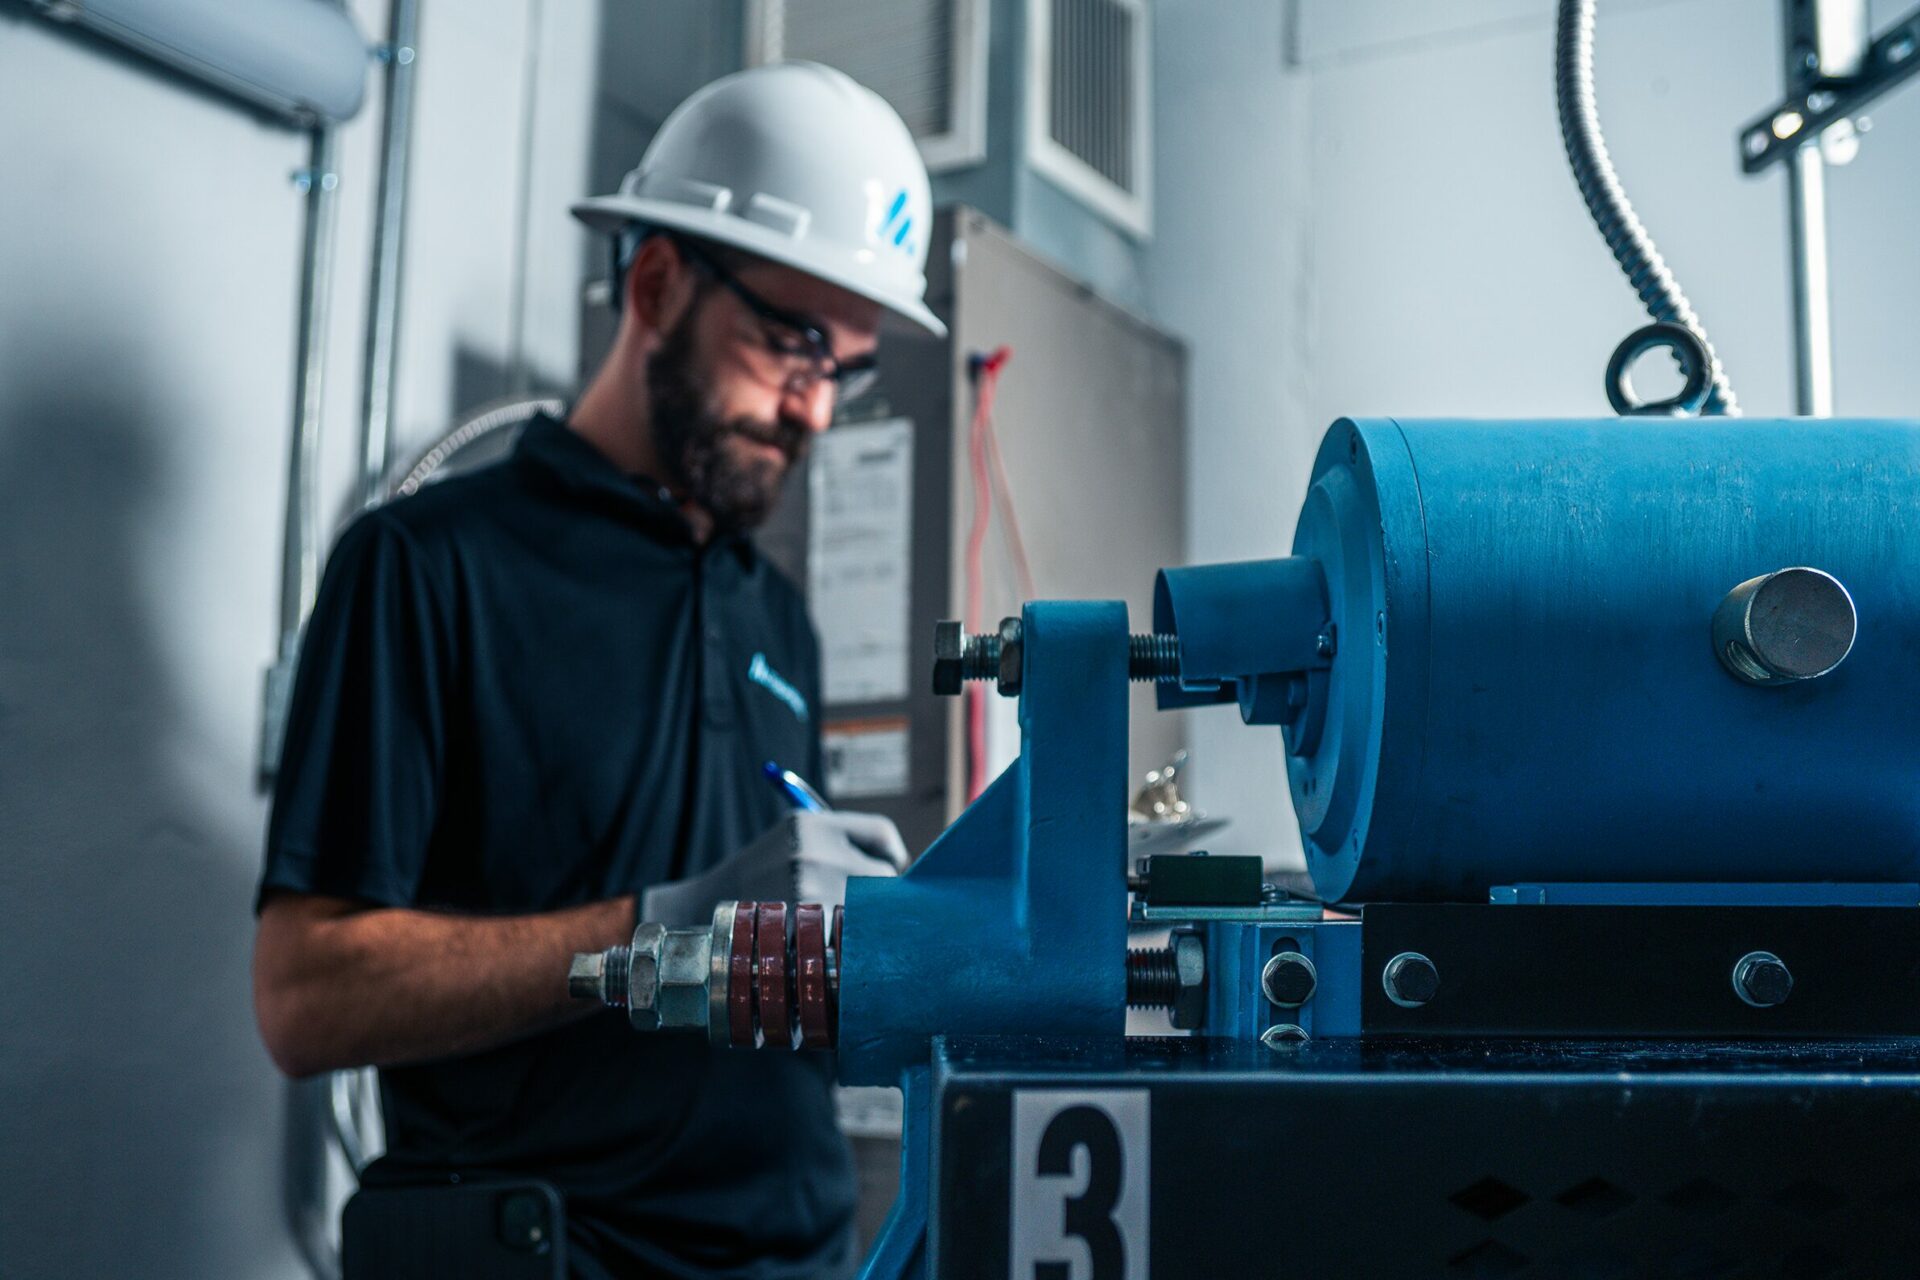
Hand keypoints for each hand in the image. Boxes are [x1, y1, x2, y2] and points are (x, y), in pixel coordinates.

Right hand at [639, 811, 907, 927]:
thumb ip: (838, 848)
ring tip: (841, 933)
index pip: (881, 835)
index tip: (889, 873)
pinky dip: (848, 951)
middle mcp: (813, 852)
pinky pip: (850, 943)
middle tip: (865, 912)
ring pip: (872, 913)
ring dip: (866, 926)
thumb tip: (900, 871)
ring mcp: (808, 892)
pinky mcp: (801, 932)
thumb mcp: (790, 843)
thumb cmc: (755, 883)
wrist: (697, 914)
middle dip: (881, 897)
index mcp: (812, 824)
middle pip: (884, 877)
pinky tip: (829, 952)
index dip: (891, 857)